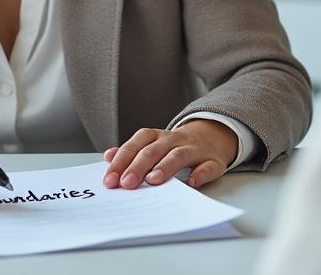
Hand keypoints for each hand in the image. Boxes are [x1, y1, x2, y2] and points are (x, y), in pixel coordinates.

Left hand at [102, 120, 237, 189]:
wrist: (211, 136)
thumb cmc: (174, 147)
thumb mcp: (151, 144)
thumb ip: (131, 152)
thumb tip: (108, 157)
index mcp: (156, 137)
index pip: (135, 145)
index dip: (121, 161)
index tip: (110, 180)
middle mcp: (173, 140)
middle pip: (153, 150)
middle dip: (138, 167)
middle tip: (126, 184)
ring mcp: (193, 149)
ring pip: (178, 155)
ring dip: (165, 167)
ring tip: (153, 180)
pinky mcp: (212, 161)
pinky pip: (208, 166)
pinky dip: (201, 174)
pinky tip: (193, 182)